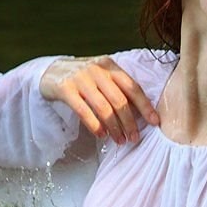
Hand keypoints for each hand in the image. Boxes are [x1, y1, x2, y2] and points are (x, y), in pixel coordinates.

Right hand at [40, 56, 159, 143]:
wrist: (51, 71)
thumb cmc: (84, 79)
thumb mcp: (102, 76)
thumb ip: (118, 88)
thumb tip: (141, 114)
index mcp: (110, 66)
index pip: (132, 87)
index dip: (145, 106)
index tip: (155, 122)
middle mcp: (97, 69)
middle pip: (119, 100)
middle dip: (129, 122)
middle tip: (134, 138)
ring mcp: (80, 78)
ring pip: (103, 107)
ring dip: (114, 128)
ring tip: (120, 141)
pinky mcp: (65, 88)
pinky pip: (84, 110)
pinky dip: (95, 125)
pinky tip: (101, 135)